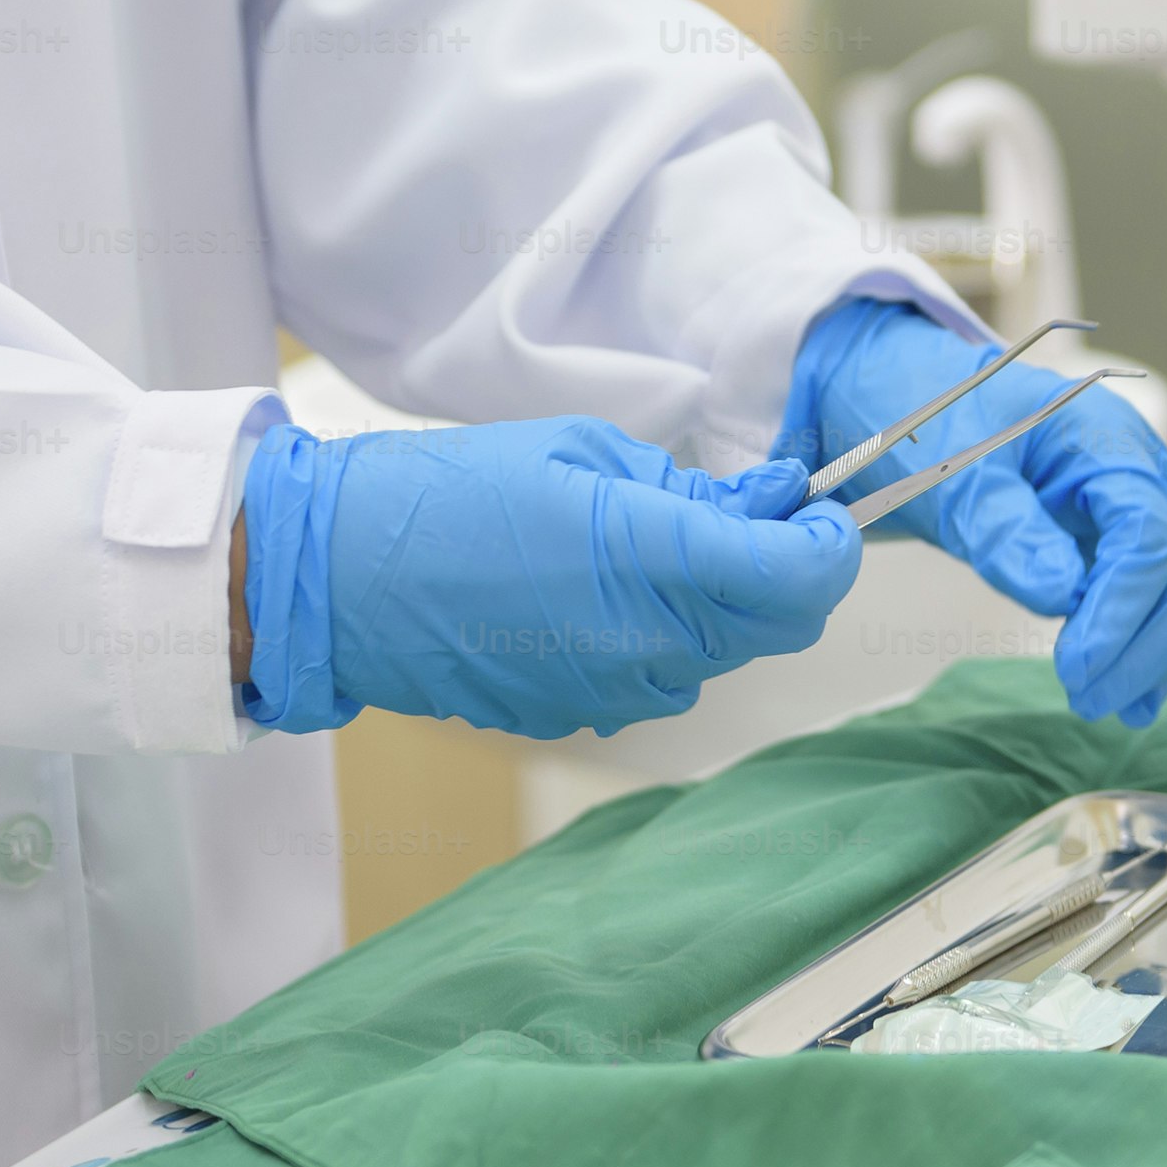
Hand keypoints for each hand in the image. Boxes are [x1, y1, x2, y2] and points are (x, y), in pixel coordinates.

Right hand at [232, 418, 860, 739]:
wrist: (336, 577)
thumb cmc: (445, 494)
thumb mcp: (579, 451)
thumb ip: (691, 488)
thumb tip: (772, 501)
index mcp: (648, 561)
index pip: (800, 576)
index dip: (830, 543)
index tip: (818, 510)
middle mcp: (643, 644)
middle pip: (778, 624)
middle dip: (783, 569)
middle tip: (743, 511)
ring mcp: (611, 692)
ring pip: (723, 656)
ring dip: (718, 605)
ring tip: (647, 544)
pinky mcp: (578, 715)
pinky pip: (660, 678)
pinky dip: (660, 636)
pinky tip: (599, 591)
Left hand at [783, 301, 1166, 725]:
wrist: (918, 406)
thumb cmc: (936, 426)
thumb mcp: (954, 472)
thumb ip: (1006, 529)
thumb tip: (1062, 597)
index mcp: (1107, 439)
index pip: (1149, 532)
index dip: (1122, 608)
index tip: (1075, 667)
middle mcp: (1142, 472)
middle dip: (1153, 640)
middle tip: (1089, 697)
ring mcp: (1138, 508)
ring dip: (1153, 652)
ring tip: (1100, 705)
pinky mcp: (1118, 544)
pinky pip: (1154, 598)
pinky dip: (1146, 648)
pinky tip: (1130, 700)